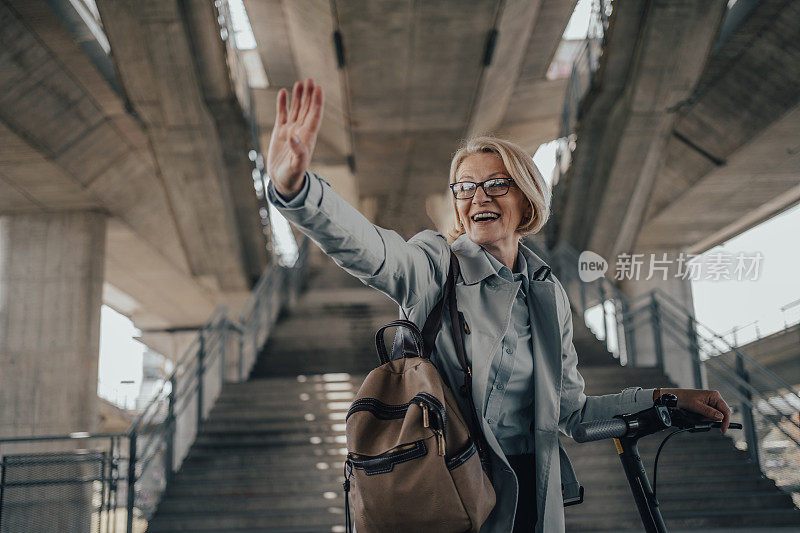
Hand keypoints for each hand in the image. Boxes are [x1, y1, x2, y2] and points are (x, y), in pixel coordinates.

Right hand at [267, 78, 323, 196]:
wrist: (283, 182)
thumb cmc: (292, 177)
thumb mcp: (296, 167)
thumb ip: (298, 153)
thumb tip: (294, 137)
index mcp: (307, 138)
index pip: (314, 116)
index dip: (317, 102)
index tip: (319, 88)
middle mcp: (301, 132)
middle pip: (307, 109)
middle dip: (309, 95)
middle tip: (311, 79)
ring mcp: (291, 131)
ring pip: (296, 109)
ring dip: (299, 97)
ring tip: (301, 82)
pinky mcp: (280, 132)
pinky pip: (282, 114)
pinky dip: (283, 103)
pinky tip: (284, 92)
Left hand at [659, 388, 731, 433]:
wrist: (675, 398)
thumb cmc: (684, 398)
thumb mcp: (696, 406)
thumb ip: (708, 412)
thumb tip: (720, 417)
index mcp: (714, 395)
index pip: (726, 410)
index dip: (726, 421)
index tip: (723, 430)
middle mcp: (714, 398)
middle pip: (721, 415)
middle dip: (712, 419)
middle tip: (701, 419)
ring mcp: (710, 403)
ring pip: (714, 417)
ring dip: (706, 419)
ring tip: (696, 415)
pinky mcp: (706, 407)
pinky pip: (709, 416)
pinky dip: (704, 418)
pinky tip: (697, 415)